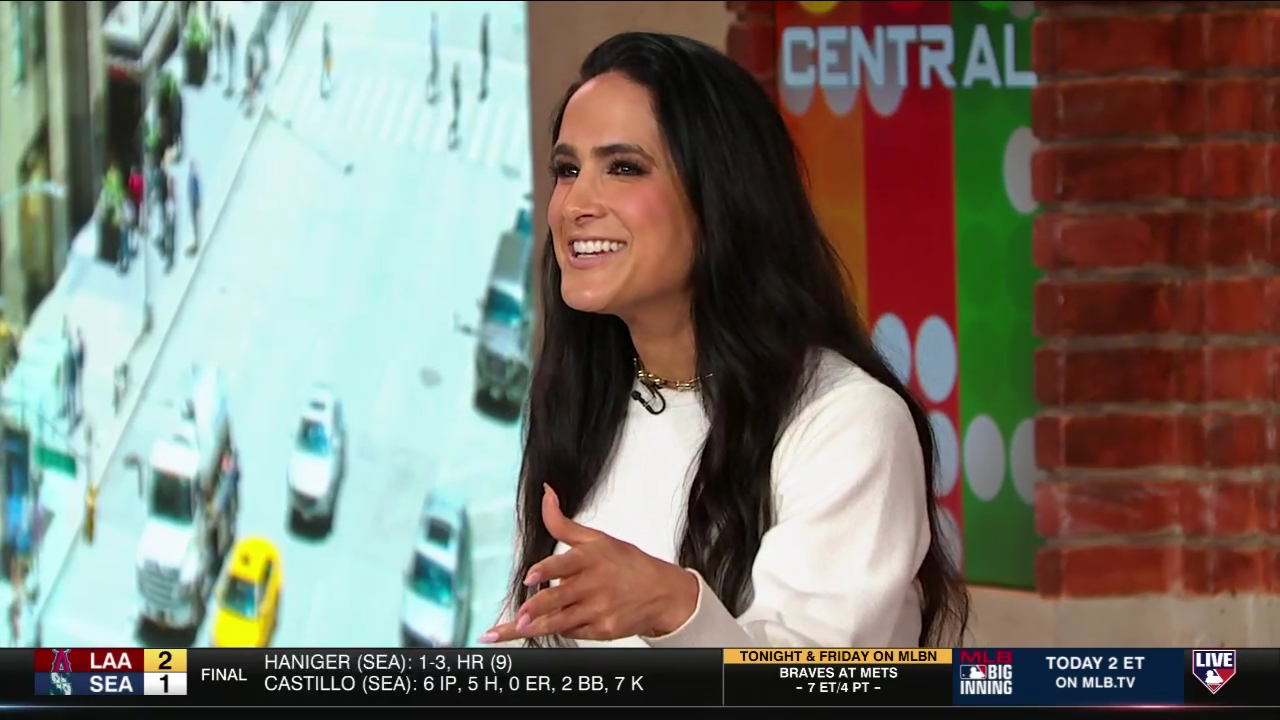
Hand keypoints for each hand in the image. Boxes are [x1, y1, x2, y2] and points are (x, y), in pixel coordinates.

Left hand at [480, 484, 698, 642]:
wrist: (664, 593)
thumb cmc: (629, 564)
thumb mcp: (598, 539)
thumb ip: (562, 523)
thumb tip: (545, 494)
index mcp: (591, 558)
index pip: (565, 563)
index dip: (546, 570)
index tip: (530, 577)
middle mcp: (595, 584)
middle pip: (559, 598)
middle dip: (535, 608)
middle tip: (519, 616)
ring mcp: (600, 609)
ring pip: (561, 621)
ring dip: (537, 626)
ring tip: (518, 628)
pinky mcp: (604, 630)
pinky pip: (573, 631)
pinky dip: (560, 628)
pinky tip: (551, 625)